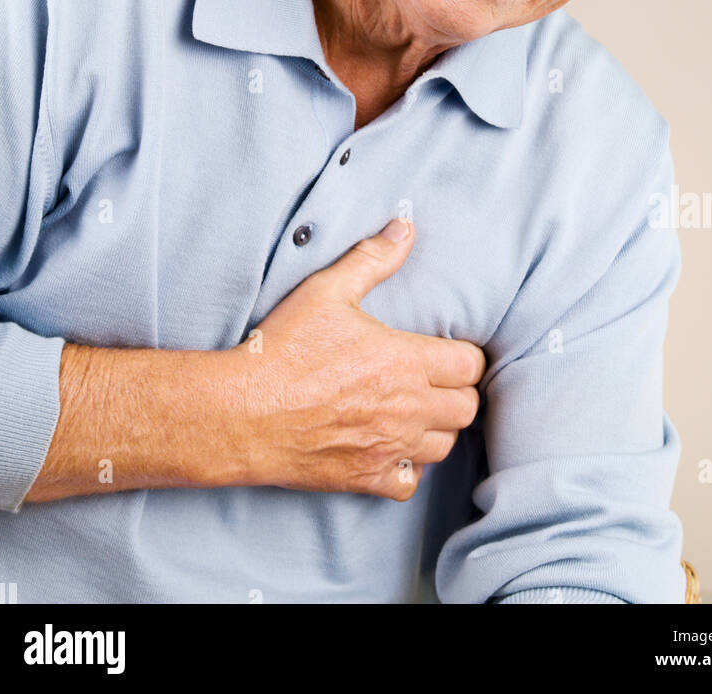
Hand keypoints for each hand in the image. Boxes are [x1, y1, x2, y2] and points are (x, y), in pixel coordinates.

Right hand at [227, 219, 485, 499]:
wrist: (240, 413)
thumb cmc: (282, 349)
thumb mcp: (326, 291)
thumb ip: (372, 259)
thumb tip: (404, 228)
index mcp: (405, 361)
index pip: (471, 364)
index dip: (465, 355)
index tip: (447, 350)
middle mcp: (406, 408)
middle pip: (467, 408)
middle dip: (458, 391)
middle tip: (435, 378)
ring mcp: (388, 447)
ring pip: (445, 446)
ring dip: (437, 427)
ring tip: (416, 409)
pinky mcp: (365, 478)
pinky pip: (410, 483)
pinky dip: (408, 468)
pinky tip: (390, 446)